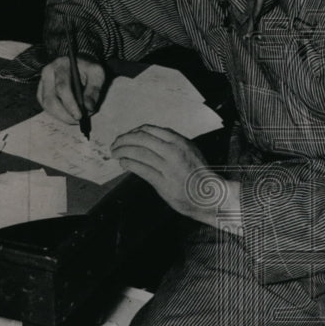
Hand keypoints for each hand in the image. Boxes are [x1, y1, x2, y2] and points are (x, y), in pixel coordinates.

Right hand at [36, 55, 104, 124]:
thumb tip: (89, 108)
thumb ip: (94, 90)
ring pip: (47, 106)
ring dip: (62, 116)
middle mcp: (47, 73)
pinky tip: (69, 115)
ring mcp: (42, 83)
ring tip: (76, 118)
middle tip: (78, 121)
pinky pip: (46, 108)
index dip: (70, 104)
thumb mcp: (97, 74)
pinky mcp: (41, 92)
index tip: (79, 116)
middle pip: (50, 100)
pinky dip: (58, 115)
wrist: (78, 64)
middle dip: (65, 115)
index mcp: (61, 65)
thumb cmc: (88, 68)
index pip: (62, 88)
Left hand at [111, 124, 240, 227]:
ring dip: (122, 151)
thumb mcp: (189, 150)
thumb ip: (171, 143)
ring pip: (138, 152)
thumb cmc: (198, 173)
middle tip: (115, 144)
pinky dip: (128, 163)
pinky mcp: (162, 182)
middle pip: (140, 139)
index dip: (134, 132)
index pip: (149, 130)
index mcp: (179, 141)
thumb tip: (148, 138)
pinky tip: (123, 163)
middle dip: (123, 140)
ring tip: (115, 153)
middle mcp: (173, 151)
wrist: (209, 195)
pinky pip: (140, 169)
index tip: (127, 136)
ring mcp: (167, 167)